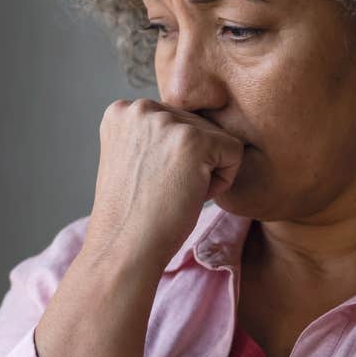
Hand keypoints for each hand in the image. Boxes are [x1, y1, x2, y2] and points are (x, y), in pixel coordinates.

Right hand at [82, 98, 245, 274]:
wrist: (124, 248)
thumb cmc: (132, 214)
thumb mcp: (131, 158)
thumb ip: (152, 133)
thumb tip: (193, 121)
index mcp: (121, 110)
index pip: (174, 121)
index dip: (170, 157)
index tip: (148, 181)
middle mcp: (140, 108)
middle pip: (197, 126)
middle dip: (190, 162)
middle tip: (161, 190)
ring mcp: (165, 121)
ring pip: (216, 138)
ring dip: (205, 171)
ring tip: (172, 193)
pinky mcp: (193, 140)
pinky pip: (234, 152)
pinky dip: (222, 180)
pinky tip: (190, 195)